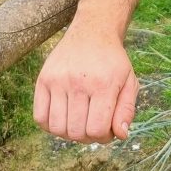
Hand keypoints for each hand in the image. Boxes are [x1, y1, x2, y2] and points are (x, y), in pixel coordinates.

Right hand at [33, 23, 139, 142]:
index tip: (107, 129)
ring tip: (78, 121)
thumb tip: (121, 135)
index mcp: (103, 84)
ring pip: (57, 128)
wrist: (92, 32)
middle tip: (93, 125)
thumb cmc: (112, 62)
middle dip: (87, 137)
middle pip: (76, 132)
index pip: (97, 130)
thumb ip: (127, 110)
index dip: (103, 137)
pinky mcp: (43, 79)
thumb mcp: (130, 81)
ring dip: (69, 133)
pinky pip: (40, 117)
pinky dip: (50, 125)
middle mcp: (78, 82)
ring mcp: (57, 81)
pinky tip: (63, 117)